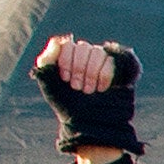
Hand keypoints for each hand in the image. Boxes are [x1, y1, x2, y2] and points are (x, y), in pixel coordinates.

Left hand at [31, 37, 139, 158]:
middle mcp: (84, 57)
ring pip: (97, 52)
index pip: (68, 45)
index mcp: (67, 58)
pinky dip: (104, 75)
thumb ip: (47, 60)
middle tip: (78, 89)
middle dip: (79, 69)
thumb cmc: (66, 105)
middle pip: (83, 47)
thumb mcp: (50, 83)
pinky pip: (111, 61)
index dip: (66, 61)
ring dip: (91, 73)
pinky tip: (101, 89)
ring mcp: (101, 62)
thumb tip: (58, 40)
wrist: (89, 123)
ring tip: (89, 91)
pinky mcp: (116, 69)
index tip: (65, 79)